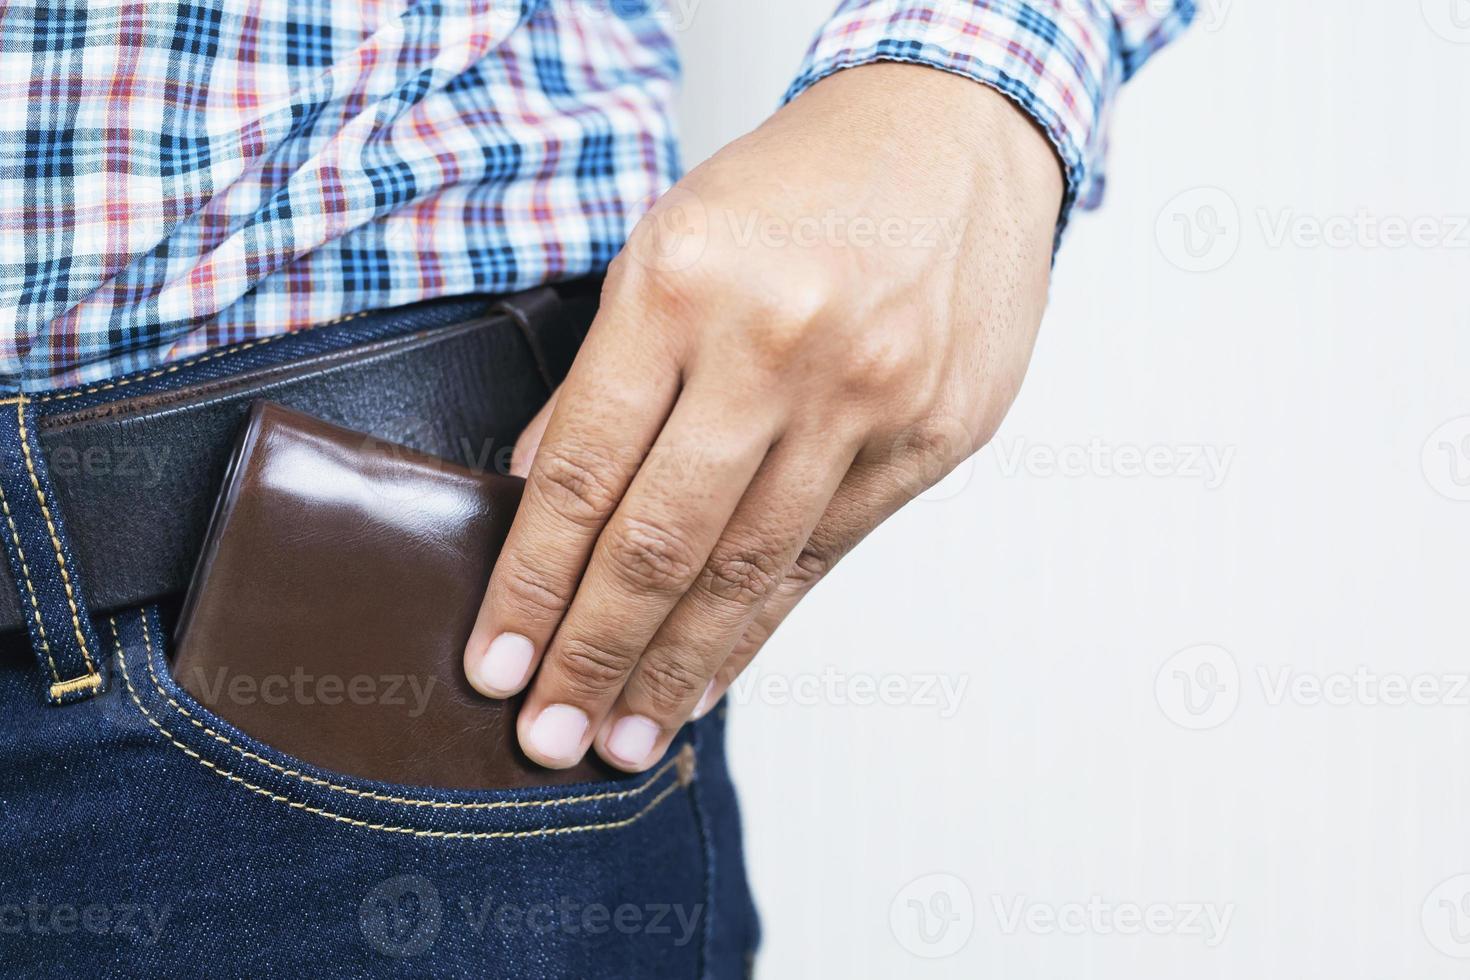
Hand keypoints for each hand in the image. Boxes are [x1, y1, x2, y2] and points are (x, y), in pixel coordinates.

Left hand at [463, 63, 1061, 771]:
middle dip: (592, 655)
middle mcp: (777, 348)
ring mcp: (865, 401)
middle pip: (661, 542)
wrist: (956, 137)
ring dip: (675, 667)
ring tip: (624, 737)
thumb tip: (541, 494)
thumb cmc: (799, 185)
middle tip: (547, 737)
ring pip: (747, 570)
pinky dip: (759, 628)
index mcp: (685, 285)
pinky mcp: (928, 439)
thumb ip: (604, 374)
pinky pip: (824, 559)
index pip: (584, 472)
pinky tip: (711, 676)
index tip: (494, 661)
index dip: (530, 583)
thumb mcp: (669, 240)